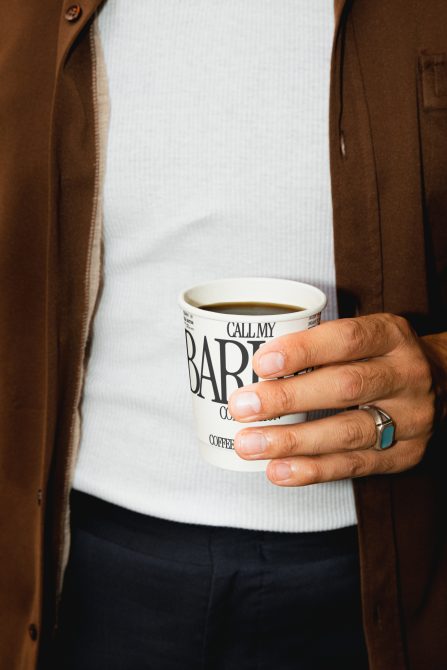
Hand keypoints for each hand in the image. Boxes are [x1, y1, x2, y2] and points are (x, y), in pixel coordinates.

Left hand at [228, 314, 436, 486]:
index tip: (260, 363)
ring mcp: (410, 418)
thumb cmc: (379, 356)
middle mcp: (406, 375)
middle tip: (242, 406)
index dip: (303, 350)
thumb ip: (320, 347)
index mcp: (392, 335)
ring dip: (292, 441)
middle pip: (346, 387)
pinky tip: (278, 470)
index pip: (347, 339)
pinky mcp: (405, 454)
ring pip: (348, 432)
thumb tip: (255, 367)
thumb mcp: (362, 335)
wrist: (440, 383)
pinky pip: (354, 465)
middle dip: (288, 399)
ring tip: (249, 444)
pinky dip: (312, 470)